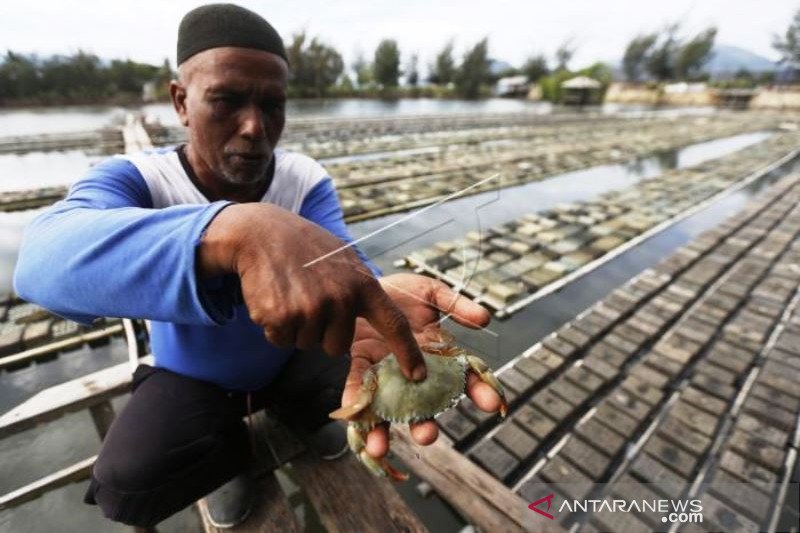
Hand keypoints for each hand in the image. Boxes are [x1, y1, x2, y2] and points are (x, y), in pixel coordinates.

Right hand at [198, 204, 425, 380]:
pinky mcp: (283, 317)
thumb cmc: (304, 247)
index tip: (418, 376)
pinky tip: (274, 297)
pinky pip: (281, 340)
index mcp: (363, 284)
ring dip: (295, 327)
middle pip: (336, 347)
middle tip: (308, 300)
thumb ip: (360, 288)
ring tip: (291, 293)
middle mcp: (342, 298)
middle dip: (321, 333)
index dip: (408, 353)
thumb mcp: (343, 260)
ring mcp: (312, 308)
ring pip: (306, 344)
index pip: (394, 324)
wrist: (261, 232)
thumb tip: (381, 315)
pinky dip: (274, 326)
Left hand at [343, 273, 504, 458]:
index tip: (491, 404)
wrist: (365, 283)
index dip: (479, 390)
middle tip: (427, 436)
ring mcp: (387, 371)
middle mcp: (414, 371)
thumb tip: (485, 317)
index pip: (464, 378)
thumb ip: (456, 305)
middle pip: (424, 405)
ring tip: (379, 446)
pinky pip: (358, 384)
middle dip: (426, 424)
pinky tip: (352, 416)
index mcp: (439, 357)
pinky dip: (355, 400)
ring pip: (388, 406)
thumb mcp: (433, 293)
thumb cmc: (404, 292)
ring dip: (384, 428)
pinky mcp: (361, 363)